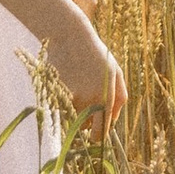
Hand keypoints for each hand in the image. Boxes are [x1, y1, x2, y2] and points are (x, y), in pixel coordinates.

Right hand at [55, 15, 125, 129]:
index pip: (100, 133)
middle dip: (84, 124)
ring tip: (76, 87)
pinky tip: (65, 84)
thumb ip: (119, 99)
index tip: (94, 135)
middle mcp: (89, 101)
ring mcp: (71, 98)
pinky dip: (61, 101)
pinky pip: (59, 107)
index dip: (97, 136)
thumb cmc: (97, 55)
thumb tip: (111, 123)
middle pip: (83, 129)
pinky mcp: (55, 94)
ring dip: (72, 110)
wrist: (71, 36)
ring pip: (70, 118)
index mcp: (106, 98)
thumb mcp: (115, 73)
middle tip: (84, 107)